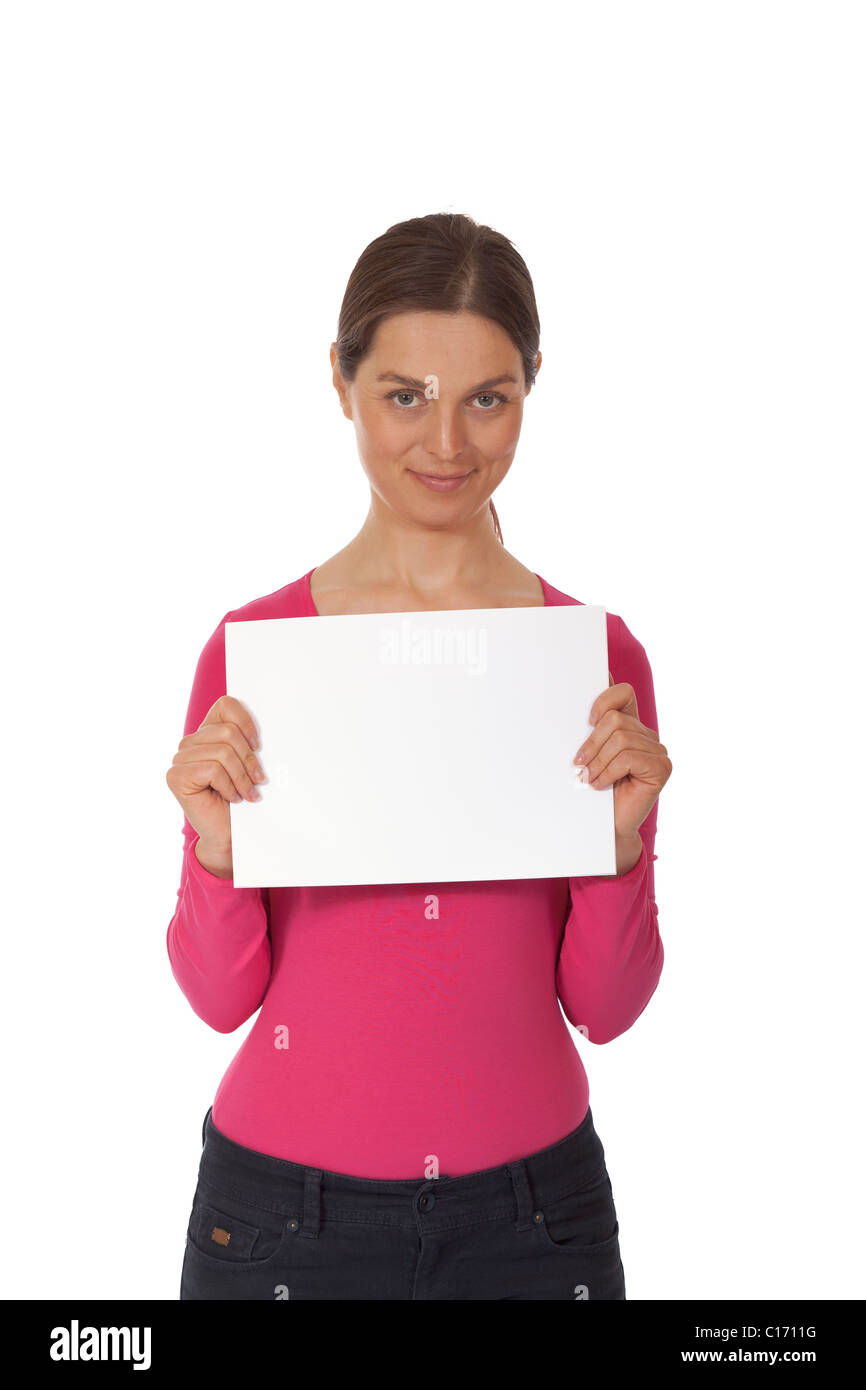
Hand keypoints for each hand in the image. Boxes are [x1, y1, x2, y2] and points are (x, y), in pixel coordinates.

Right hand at [165, 696, 266, 860]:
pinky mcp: (175, 777)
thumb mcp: (247, 764)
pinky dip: (229, 786)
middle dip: (249, 759)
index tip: (259, 746)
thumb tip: (262, 729)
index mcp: (206, 733)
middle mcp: (189, 743)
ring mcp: (179, 759)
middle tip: (259, 780)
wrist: (228, 834)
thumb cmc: (240, 798)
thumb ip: (247, 741)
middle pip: (228, 732)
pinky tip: (232, 798)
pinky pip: (213, 770)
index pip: (225, 705)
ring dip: (242, 777)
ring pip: (223, 752)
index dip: (246, 722)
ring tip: (248, 793)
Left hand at [572, 671, 671, 841]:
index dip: (604, 699)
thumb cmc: (596, 789)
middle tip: (578, 764)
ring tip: (588, 779)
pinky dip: (609, 772)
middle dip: (592, 742)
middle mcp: (647, 734)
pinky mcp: (661, 767)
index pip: (623, 692)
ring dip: (598, 762)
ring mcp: (657, 750)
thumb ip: (590, 730)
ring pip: (621, 739)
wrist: (607, 826)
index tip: (588, 719)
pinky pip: (629, 758)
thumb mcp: (590, 754)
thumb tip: (575, 695)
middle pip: (616, 719)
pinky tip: (600, 785)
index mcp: (630, 725)